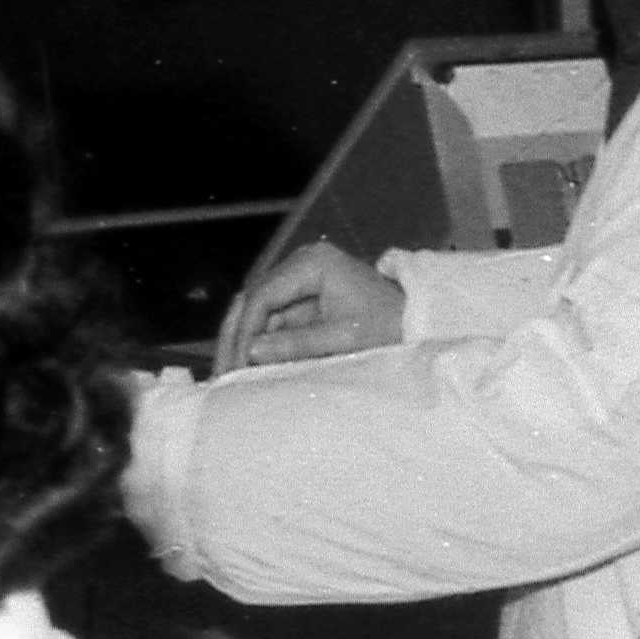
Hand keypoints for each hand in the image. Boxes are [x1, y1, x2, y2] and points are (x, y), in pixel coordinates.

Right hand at [218, 240, 399, 373]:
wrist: (417, 322)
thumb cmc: (388, 327)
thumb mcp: (344, 339)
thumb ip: (297, 344)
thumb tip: (250, 351)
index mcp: (311, 265)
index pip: (262, 296)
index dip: (244, 332)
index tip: (235, 365)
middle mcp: (299, 264)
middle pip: (251, 300)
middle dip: (234, 337)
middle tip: (222, 373)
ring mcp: (298, 280)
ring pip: (255, 311)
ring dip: (242, 342)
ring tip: (229, 374)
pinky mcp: (301, 297)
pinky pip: (270, 320)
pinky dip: (258, 343)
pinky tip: (247, 367)